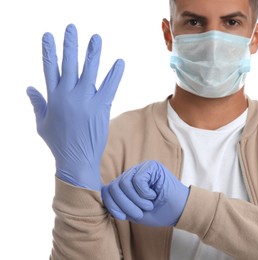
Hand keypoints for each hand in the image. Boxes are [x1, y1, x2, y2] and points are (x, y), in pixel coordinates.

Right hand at [26, 24, 124, 190]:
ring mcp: (85, 100)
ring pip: (89, 71)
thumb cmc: (58, 142)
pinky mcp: (101, 107)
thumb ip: (37, 103)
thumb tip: (28, 87)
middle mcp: (68, 95)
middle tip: (72, 28)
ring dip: (93, 53)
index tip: (49, 35)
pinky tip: (119, 62)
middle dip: (70, 44)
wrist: (76, 160)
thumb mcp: (42, 123)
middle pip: (69, 64)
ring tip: (96, 38)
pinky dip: (115, 74)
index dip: (49, 51)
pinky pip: (109, 87)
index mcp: (53, 97)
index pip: (49, 68)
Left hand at [102, 160, 189, 225]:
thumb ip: (119, 205)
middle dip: (125, 205)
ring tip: (148, 204)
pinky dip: (144, 193)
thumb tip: (102, 194)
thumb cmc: (158, 212)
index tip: (122, 217)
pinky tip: (153, 195)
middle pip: (114, 186)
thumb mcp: (134, 212)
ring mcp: (141, 168)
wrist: (179, 211)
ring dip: (136, 200)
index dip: (112, 205)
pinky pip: (137, 180)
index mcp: (126, 185)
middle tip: (139, 213)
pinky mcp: (151, 166)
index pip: (108, 190)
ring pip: (125, 183)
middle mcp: (132, 174)